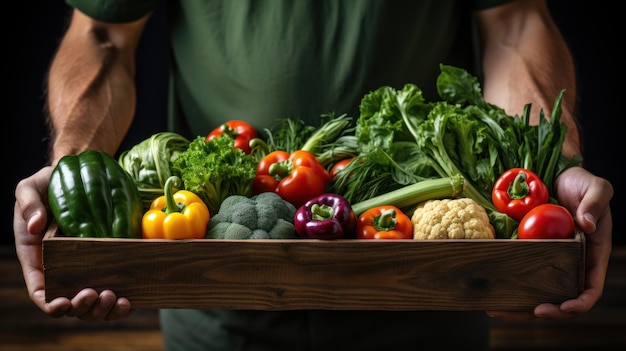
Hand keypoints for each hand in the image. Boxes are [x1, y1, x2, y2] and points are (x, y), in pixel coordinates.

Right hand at [13, 166, 134, 320]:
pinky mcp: (108, 264)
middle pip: (71, 305)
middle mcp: (62, 271)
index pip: (41, 292)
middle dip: (84, 307)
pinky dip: (121, 303)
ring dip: (105, 310)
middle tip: (98, 293)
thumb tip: (34, 227)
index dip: (51, 304)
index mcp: (38, 260)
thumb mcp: (31, 188)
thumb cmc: (49, 185)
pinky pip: (114, 291)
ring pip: (93, 305)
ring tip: (118, 299)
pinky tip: (132, 301)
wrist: (78, 175)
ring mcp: (86, 270)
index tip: (64, 303)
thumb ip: (28, 204)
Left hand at [487, 166, 613, 320]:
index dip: (578, 303)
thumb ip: (596, 203)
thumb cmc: (580, 182)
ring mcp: (547, 259)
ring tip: (494, 308)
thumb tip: (588, 226)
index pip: (590, 288)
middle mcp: (570, 262)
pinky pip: (517, 272)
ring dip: (516, 305)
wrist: (553, 174)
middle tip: (522, 311)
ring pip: (534, 291)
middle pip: (559, 298)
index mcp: (592, 255)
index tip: (560, 307)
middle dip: (542, 311)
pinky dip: (505, 284)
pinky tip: (487, 290)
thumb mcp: (596, 187)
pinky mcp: (527, 251)